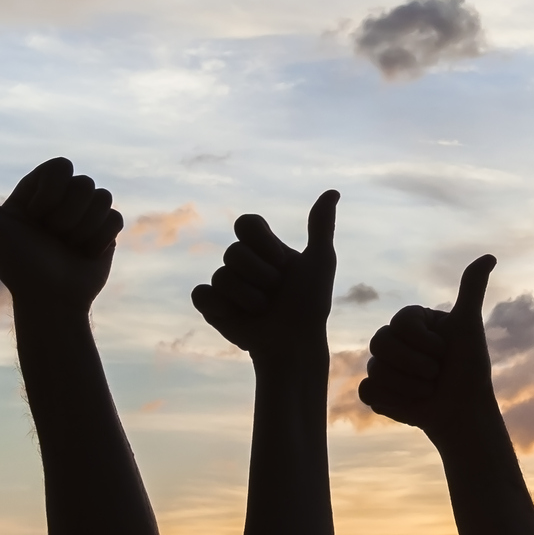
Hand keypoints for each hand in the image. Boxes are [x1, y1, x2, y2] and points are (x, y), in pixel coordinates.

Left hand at [0, 158, 123, 318]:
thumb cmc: (17, 265)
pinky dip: (100, 238)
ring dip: (84, 228)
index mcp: (37, 193)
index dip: (51, 192)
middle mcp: (62, 200)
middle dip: (67, 215)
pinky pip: (115, 217)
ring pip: (102, 197)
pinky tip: (86, 253)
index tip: (35, 217)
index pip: (61, 166)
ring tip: (69, 247)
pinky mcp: (106, 231)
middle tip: (52, 237)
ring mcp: (86, 214)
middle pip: (83, 182)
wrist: (50, 301)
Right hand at [191, 190, 338, 369]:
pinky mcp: (213, 307)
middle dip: (260, 275)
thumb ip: (321, 227)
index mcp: (264, 248)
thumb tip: (333, 191)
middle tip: (276, 292)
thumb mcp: (320, 262)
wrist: (296, 343)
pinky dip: (217, 305)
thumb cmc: (311, 304)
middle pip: (233, 251)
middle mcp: (243, 263)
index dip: (261, 241)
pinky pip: (200, 294)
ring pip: (221, 276)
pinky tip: (234, 316)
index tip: (281, 261)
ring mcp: (226, 285)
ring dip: (248, 297)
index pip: (246, 223)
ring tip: (264, 310)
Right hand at [359, 254, 499, 445]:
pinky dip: (391, 400)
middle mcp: (393, 340)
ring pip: (375, 369)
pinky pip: (367, 391)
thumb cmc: (469, 368)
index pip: (399, 322)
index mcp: (411, 321)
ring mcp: (382, 366)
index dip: (423, 341)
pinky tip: (411, 403)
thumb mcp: (469, 327)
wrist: (463, 411)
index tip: (443, 351)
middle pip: (379, 342)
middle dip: (413, 363)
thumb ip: (472, 290)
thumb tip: (489, 256)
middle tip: (436, 374)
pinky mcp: (376, 392)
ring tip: (428, 391)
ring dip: (408, 386)